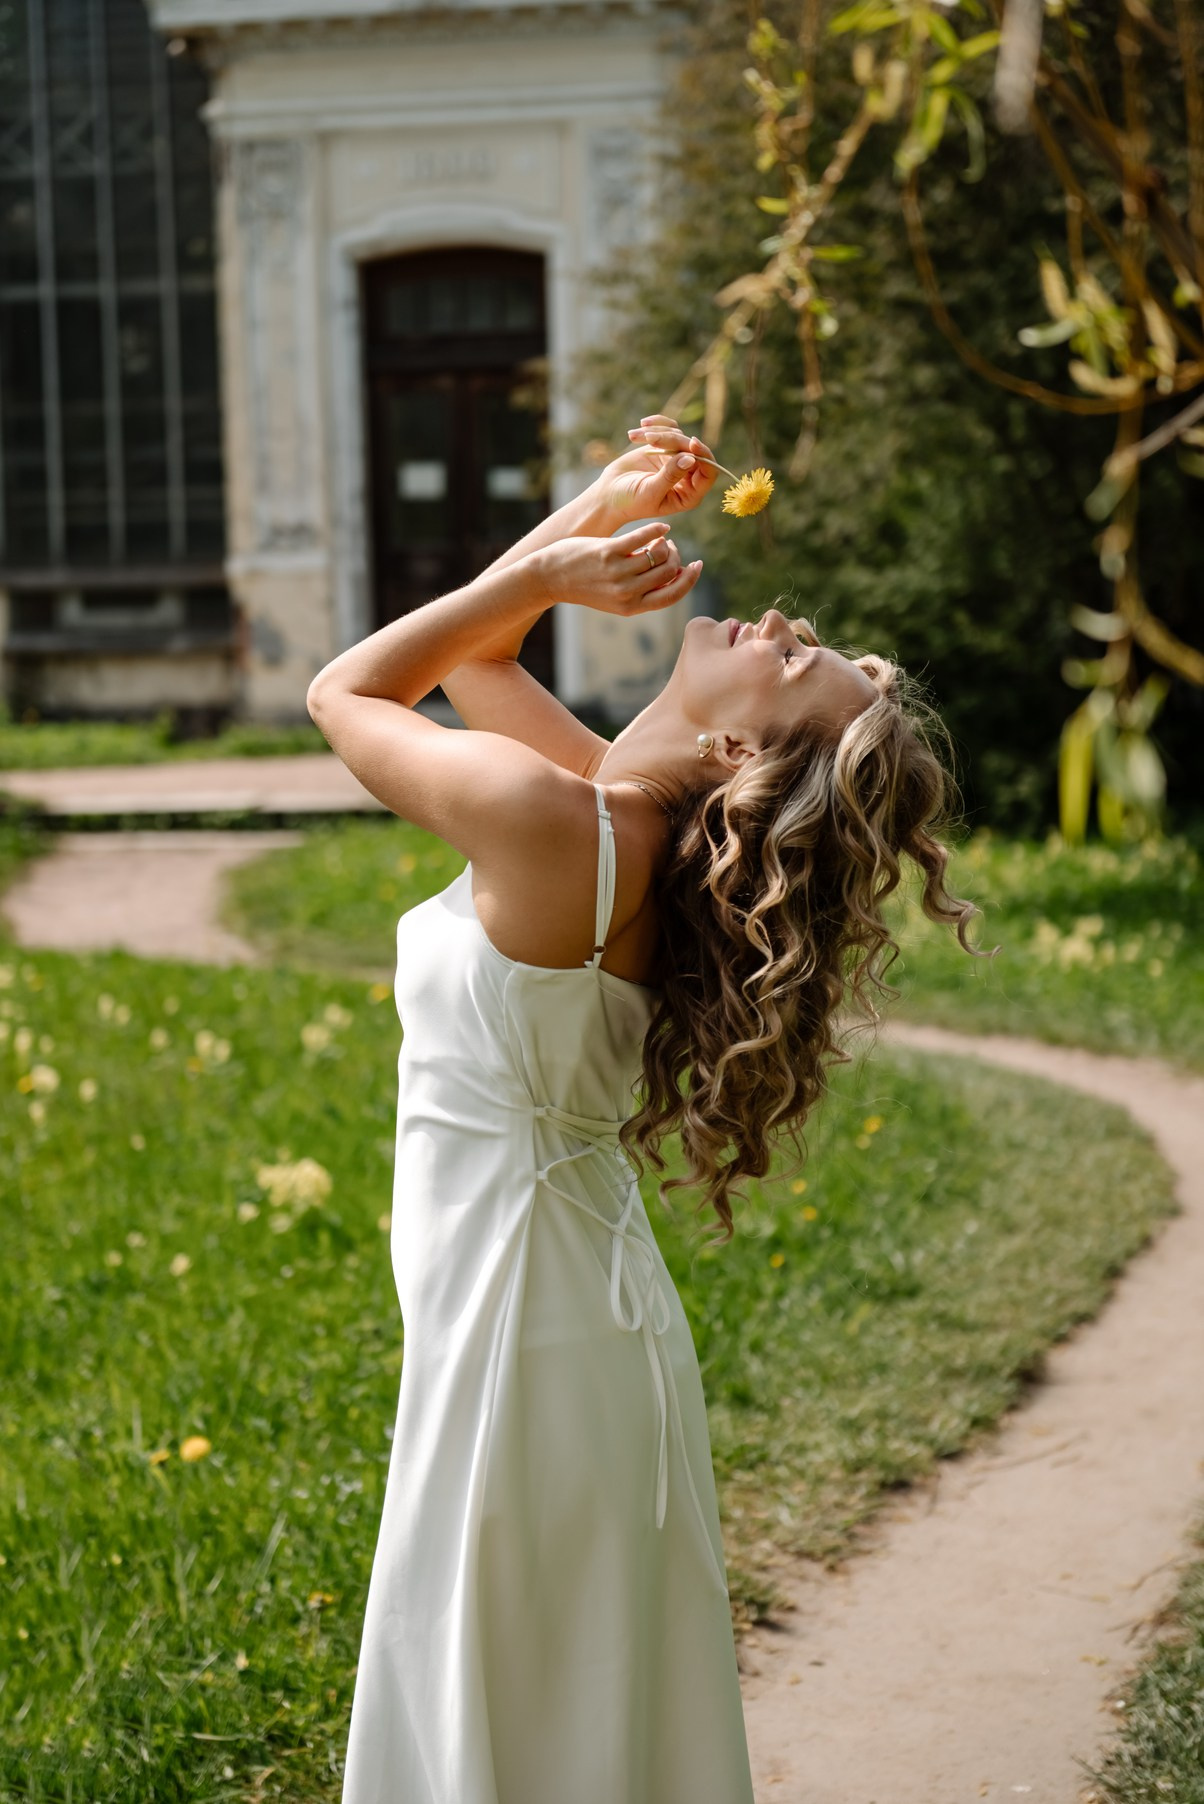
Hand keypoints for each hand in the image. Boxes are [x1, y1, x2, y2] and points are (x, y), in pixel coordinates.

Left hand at [530, 521, 702, 616]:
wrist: (550, 577)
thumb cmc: (585, 585)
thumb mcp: (615, 599)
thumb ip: (641, 590)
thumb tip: (672, 572)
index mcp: (631, 607)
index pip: (672, 596)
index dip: (689, 581)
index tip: (697, 566)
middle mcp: (626, 593)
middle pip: (668, 572)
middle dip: (675, 558)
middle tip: (669, 548)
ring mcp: (617, 573)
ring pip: (658, 555)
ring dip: (665, 544)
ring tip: (661, 540)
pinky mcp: (608, 552)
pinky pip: (642, 538)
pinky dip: (657, 530)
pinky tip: (662, 528)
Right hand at [591, 415, 719, 525]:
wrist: (609, 495)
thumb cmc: (630, 502)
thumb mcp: (650, 492)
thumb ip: (670, 476)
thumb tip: (690, 458)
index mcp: (690, 494)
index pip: (709, 472)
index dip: (704, 456)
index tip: (692, 443)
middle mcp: (687, 476)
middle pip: (692, 450)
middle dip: (672, 441)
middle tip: (649, 440)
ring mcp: (676, 460)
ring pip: (679, 436)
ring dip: (658, 433)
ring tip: (634, 437)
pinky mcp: (663, 448)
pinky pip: (668, 429)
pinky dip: (656, 424)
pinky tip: (642, 424)